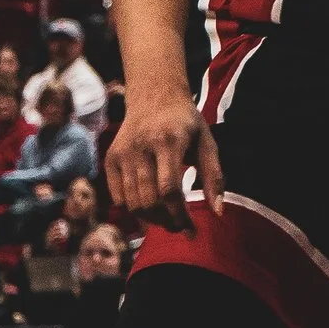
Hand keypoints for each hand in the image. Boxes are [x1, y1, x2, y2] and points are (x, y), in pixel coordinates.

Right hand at [107, 86, 213, 230]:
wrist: (154, 96)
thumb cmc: (185, 123)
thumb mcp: (206, 142)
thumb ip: (214, 176)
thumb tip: (218, 212)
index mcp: (169, 140)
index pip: (169, 189)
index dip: (179, 215)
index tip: (191, 231)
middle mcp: (141, 147)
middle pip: (148, 201)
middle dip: (166, 221)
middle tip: (179, 227)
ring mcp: (122, 153)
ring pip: (132, 203)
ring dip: (151, 220)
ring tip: (167, 219)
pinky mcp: (110, 159)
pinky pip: (118, 198)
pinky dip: (134, 209)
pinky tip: (150, 207)